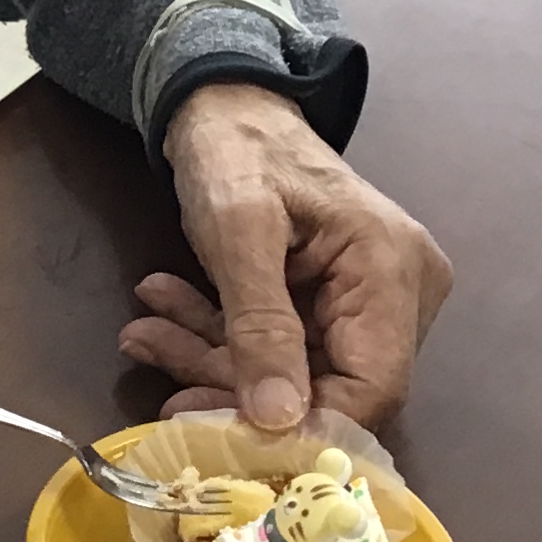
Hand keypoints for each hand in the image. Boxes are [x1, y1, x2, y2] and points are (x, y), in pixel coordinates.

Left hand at [119, 83, 449, 432]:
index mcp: (392, 270)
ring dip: (213, 360)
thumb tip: (276, 421)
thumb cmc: (238, 148)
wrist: (226, 104)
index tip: (231, 438)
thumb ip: (259, 324)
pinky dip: (220, 339)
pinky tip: (161, 318)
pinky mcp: (329, 302)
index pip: (374, 388)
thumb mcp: (238, 232)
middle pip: (330, 385)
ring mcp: (364, 299)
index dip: (308, 427)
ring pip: (294, 372)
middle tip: (165, 383)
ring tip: (143, 334)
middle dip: (238, 388)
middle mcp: (398, 293)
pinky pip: (279, 346)